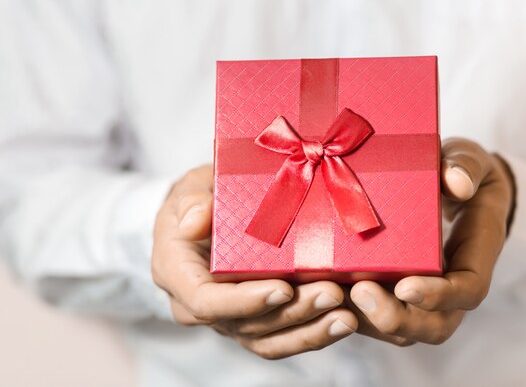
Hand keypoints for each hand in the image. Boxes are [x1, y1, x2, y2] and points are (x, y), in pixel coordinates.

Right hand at [151, 165, 357, 358]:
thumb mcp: (190, 188)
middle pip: (246, 324)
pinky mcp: (253, 321)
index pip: (207, 301)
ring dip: (309, 330)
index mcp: (177, 274)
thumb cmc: (200, 198)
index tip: (283, 289)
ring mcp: (228, 318)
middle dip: (293, 312)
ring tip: (345, 316)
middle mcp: (199, 306)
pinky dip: (312, 333)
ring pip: (267, 339)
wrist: (204, 216)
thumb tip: (193, 222)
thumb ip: (191, 201)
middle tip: (333, 293)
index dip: (245, 301)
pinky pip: (280, 338)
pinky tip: (341, 322)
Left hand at [348, 138, 514, 345]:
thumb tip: (457, 183)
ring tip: (332, 294)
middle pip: (435, 326)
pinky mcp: (397, 292)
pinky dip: (352, 312)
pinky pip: (378, 316)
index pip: (468, 291)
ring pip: (402, 330)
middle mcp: (453, 284)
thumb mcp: (469, 159)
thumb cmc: (462, 173)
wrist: (456, 185)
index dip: (439, 296)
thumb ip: (466, 166)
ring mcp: (425, 295)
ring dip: (367, 321)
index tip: (406, 286)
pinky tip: (322, 292)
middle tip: (359, 293)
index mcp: (476, 254)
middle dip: (396, 319)